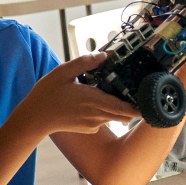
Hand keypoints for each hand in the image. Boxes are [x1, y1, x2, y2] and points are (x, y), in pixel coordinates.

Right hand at [18, 52, 138, 134]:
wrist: (34, 119)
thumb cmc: (47, 94)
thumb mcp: (62, 73)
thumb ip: (84, 63)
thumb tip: (104, 55)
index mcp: (92, 99)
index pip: (124, 107)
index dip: (140, 108)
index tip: (151, 103)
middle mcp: (96, 114)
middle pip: (125, 114)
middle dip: (134, 107)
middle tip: (140, 95)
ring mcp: (94, 124)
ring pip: (115, 116)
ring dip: (118, 107)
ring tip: (113, 94)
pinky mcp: (90, 129)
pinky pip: (104, 120)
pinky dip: (104, 112)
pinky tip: (93, 103)